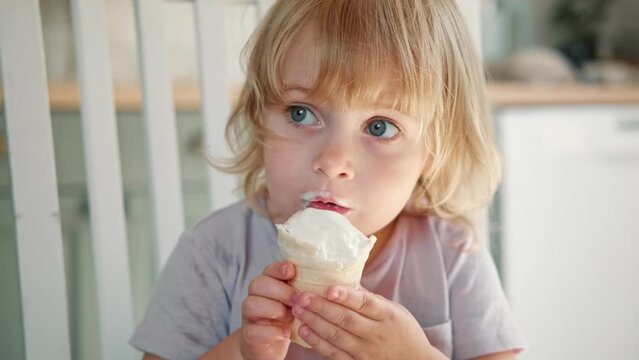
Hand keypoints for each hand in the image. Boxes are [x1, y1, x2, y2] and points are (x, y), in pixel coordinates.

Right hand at [240, 261, 298, 359]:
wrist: (271, 345)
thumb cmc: (288, 318)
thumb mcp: (297, 301)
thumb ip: (304, 290)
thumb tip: (329, 282)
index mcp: (268, 284)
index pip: (269, 269)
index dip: (279, 268)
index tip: (292, 271)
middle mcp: (256, 296)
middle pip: (258, 284)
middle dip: (280, 291)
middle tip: (297, 300)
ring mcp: (249, 315)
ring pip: (251, 304)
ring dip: (274, 309)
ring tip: (290, 317)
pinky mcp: (249, 334)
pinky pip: (254, 330)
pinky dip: (272, 331)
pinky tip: (286, 333)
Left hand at [291, 285, 443, 359]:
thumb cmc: (403, 331)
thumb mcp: (394, 310)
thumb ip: (370, 299)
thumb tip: (345, 280)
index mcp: (387, 315)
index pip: (364, 303)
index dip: (346, 296)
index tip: (328, 288)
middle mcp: (376, 333)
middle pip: (345, 319)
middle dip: (320, 307)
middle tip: (301, 296)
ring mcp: (366, 351)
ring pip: (336, 336)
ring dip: (315, 322)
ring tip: (298, 310)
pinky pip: (334, 354)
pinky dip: (318, 342)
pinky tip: (305, 331)